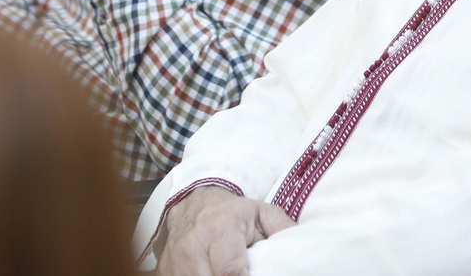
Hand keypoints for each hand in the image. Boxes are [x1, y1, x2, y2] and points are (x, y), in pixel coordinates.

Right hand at [155, 185, 295, 275]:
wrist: (192, 201)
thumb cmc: (232, 212)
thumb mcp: (261, 213)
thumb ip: (283, 230)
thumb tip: (305, 250)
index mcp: (219, 228)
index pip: (230, 272)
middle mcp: (192, 245)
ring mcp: (174, 260)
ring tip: (225, 273)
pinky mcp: (165, 270)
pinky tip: (210, 274)